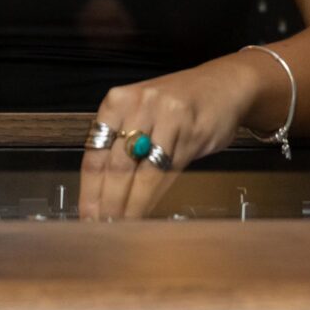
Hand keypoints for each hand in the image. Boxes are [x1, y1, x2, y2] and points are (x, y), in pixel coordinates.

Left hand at [79, 55, 259, 219]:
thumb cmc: (177, 103)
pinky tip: (147, 209)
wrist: (224, 85)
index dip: (90, 189)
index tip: (86, 213)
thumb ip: (121, 141)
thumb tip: (101, 189)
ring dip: (131, 204)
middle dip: (108, 202)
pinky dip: (154, 196)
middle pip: (117, 165)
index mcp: (118, 101)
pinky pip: (167, 172)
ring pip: (143, 172)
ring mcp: (166, 118)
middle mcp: (139, 105)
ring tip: (123, 224)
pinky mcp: (191, 133)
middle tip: (102, 225)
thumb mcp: (142, 112)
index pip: (95, 152)